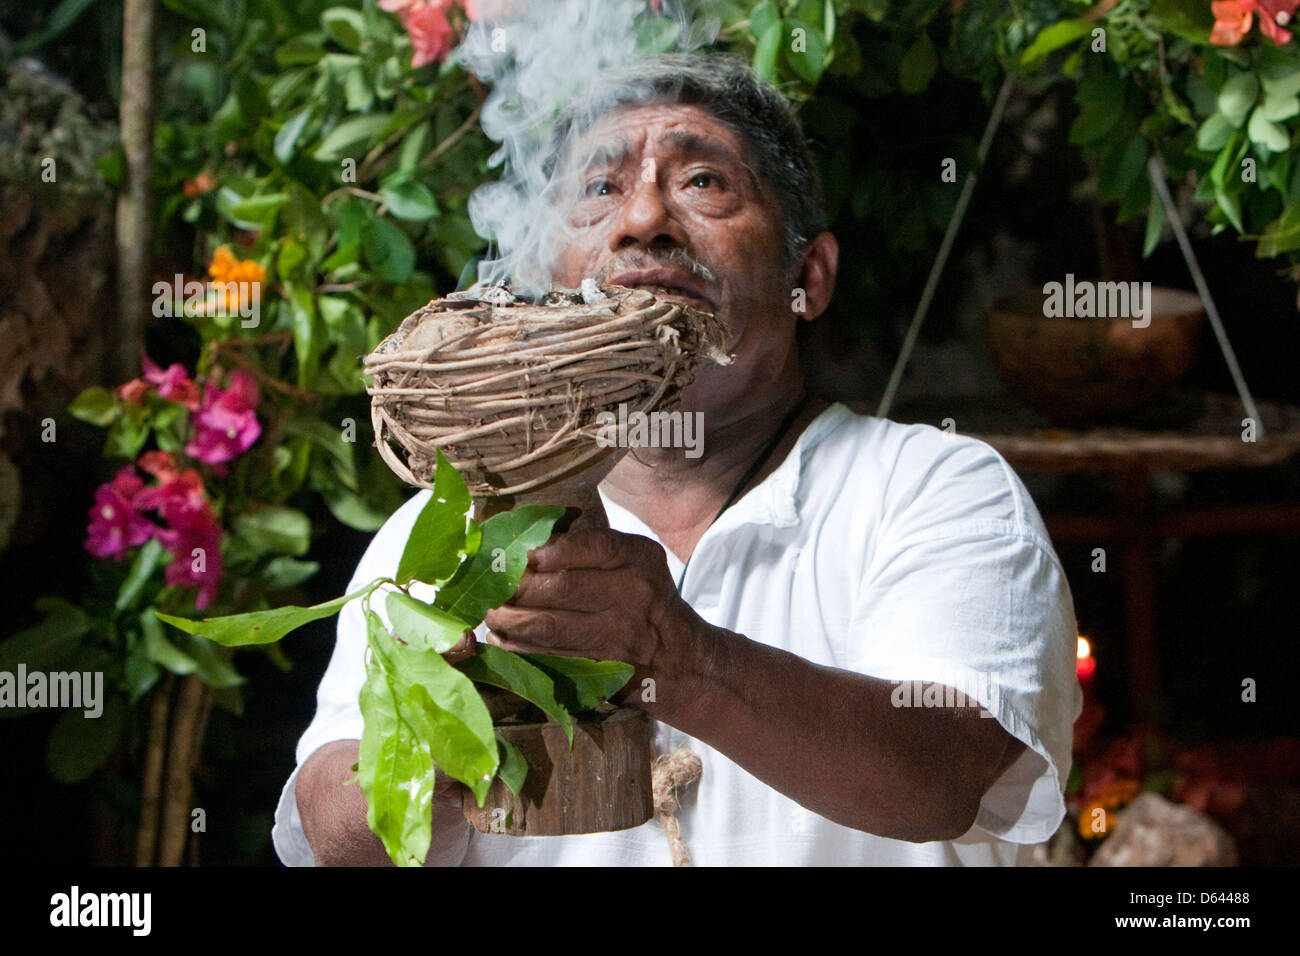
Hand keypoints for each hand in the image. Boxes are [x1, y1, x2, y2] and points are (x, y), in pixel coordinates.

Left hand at [482, 529, 701, 675]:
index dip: (547, 551)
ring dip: (508, 620)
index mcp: (639, 559)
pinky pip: (549, 656)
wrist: (682, 660)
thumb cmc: (646, 599)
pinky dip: (519, 647)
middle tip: (491, 585)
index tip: (521, 554)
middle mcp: (633, 594)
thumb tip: (527, 547)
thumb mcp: (635, 561)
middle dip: (516, 586)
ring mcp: (618, 636)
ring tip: (491, 612)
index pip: (590, 545)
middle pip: (561, 587)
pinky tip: (504, 637)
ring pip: (548, 627)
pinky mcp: (602, 669)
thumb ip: (591, 549)